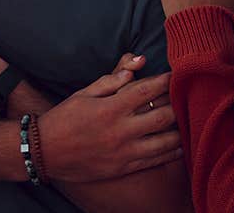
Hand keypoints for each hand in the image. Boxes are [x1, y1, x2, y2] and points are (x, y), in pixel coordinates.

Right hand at [38, 65, 180, 182]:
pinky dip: (172, 152)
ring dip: (180, 129)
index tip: (176, 74)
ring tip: (189, 119)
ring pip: (165, 141)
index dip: (165, 81)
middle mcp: (121, 130)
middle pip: (163, 116)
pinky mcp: (123, 167)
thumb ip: (112, 79)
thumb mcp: (84, 93)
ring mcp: (124, 151)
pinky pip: (155, 160)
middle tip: (187, 96)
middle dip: (178, 104)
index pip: (147, 90)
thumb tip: (136, 65)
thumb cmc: (65, 118)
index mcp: (111, 108)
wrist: (44, 152)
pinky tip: (181, 144)